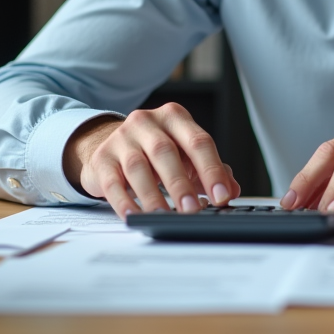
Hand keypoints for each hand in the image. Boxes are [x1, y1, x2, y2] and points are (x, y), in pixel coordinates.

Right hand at [63, 104, 240, 218]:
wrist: (110, 145)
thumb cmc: (155, 152)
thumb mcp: (185, 155)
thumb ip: (210, 171)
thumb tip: (231, 190)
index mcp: (175, 118)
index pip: (198, 142)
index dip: (212, 170)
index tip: (221, 196)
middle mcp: (147, 122)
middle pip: (166, 152)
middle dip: (180, 184)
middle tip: (193, 210)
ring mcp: (121, 138)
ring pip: (137, 167)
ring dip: (153, 195)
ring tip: (165, 216)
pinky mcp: (102, 159)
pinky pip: (112, 183)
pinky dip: (124, 202)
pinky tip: (135, 216)